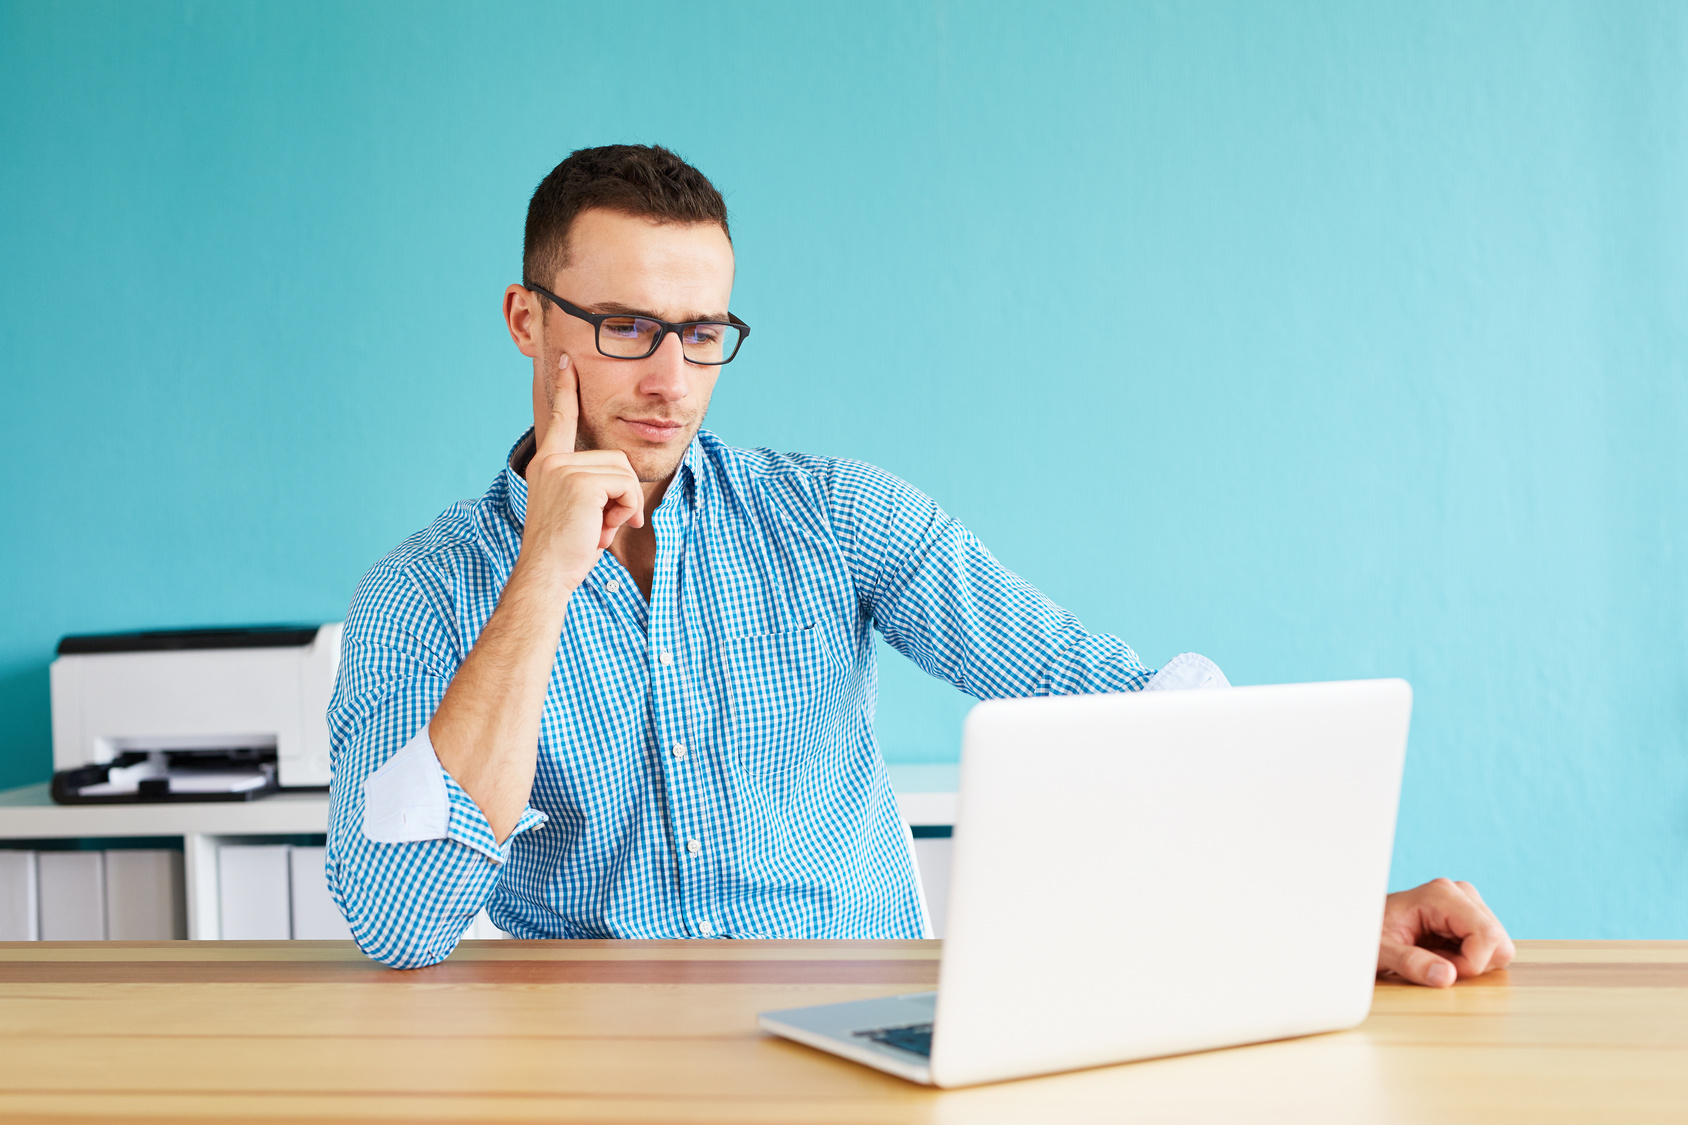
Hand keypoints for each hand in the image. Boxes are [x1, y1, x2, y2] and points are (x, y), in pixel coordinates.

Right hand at [519, 353, 644, 592]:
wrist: (546, 574)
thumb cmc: (564, 550)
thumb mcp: (578, 510)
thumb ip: (592, 486)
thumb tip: (624, 480)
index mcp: (547, 464)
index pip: (559, 420)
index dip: (565, 390)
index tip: (567, 362)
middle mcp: (552, 461)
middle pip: (616, 459)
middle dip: (621, 495)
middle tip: (600, 524)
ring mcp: (564, 469)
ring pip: (624, 473)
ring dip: (624, 505)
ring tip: (598, 527)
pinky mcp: (580, 482)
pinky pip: (626, 486)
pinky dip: (626, 510)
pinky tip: (602, 529)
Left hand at [1377, 877, 1514, 986]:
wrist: (1364, 924)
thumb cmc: (1369, 935)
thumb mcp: (1381, 953)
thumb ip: (1410, 963)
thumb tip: (1447, 976)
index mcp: (1441, 894)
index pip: (1488, 936)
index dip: (1471, 964)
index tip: (1440, 970)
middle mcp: (1461, 893)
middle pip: (1499, 943)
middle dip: (1472, 964)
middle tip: (1434, 962)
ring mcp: (1469, 904)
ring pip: (1499, 948)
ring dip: (1471, 963)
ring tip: (1435, 956)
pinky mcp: (1472, 917)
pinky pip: (1491, 950)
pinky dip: (1470, 960)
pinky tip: (1443, 953)